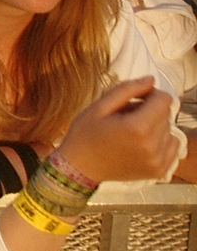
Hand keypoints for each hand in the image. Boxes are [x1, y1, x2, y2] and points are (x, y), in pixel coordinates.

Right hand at [57, 76, 179, 183]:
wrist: (80, 167)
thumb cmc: (85, 134)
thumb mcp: (99, 106)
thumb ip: (127, 89)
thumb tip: (150, 80)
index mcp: (138, 128)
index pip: (164, 99)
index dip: (149, 93)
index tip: (134, 99)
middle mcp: (152, 146)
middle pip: (166, 114)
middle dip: (150, 110)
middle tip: (126, 116)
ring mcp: (158, 161)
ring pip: (169, 130)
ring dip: (155, 126)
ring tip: (132, 131)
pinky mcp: (159, 170)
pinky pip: (172, 146)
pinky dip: (160, 141)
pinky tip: (141, 143)